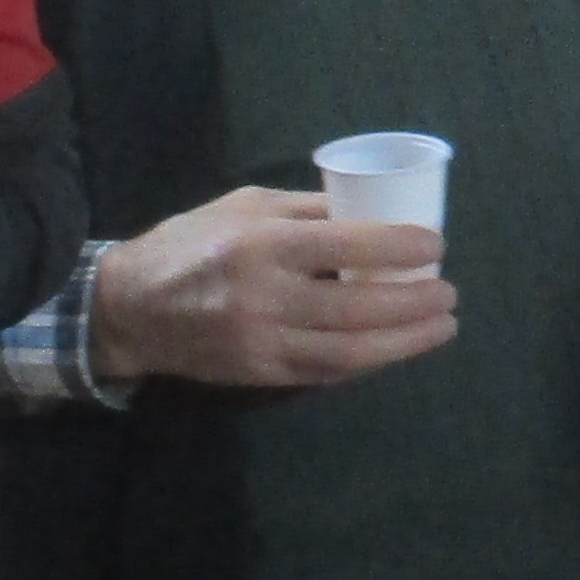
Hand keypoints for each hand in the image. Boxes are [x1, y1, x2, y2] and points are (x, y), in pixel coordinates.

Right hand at [90, 187, 456, 391]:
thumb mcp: (246, 205)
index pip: (348, 245)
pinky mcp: (260, 373)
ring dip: (405, 341)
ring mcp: (262, 342)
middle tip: (449, 292)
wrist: (130, 307)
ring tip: (442, 326)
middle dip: (415, 302)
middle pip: (359, 306)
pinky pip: (326, 372)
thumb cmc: (192, 242)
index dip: (401, 247)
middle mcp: (265, 296)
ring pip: (350, 351)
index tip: (436, 245)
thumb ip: (308, 211)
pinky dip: (368, 361)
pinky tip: (395, 348)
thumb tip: (374, 211)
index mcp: (263, 244)